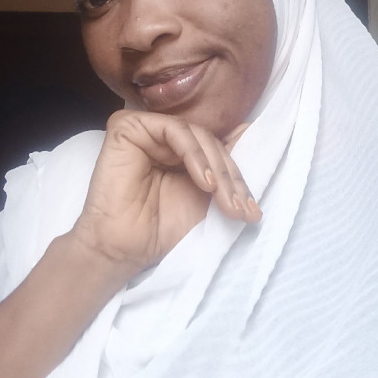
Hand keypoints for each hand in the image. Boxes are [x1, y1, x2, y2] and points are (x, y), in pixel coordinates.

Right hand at [72, 110, 260, 278]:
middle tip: (241, 208)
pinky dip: (195, 154)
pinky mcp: (128, 127)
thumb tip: (249, 129)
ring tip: (222, 197)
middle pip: (210, 141)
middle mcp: (163, 137)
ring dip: (216, 167)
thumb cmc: (162, 229)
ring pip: (196, 134)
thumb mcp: (207, 199)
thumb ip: (225, 166)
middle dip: (230, 176)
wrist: (125, 251)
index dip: (237, 177)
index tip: (252, 210)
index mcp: (180, 152)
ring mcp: (146, 130)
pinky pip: (174, 130)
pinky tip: (204, 182)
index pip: (217, 149)